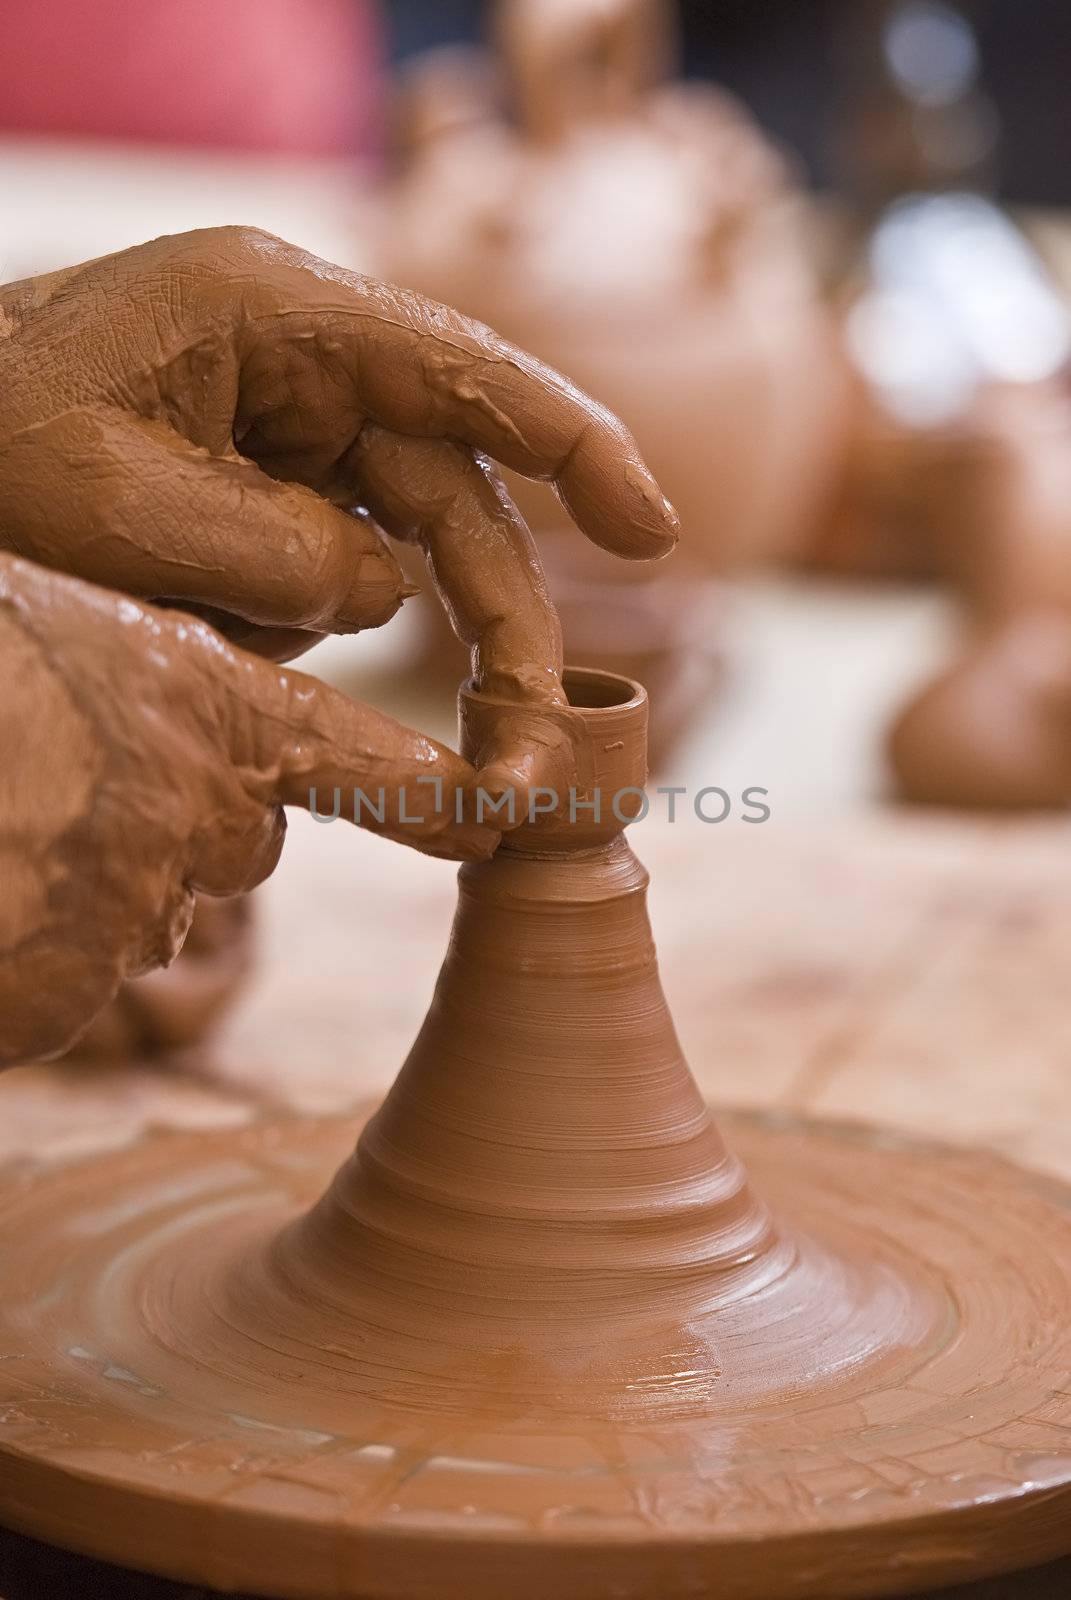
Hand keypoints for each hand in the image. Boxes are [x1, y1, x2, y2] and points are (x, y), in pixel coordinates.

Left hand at [0, 226, 676, 705]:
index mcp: (272, 315)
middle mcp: (298, 359)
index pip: (461, 374)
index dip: (572, 448)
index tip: (652, 528)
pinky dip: (311, 617)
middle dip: (501, 607)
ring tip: (378, 691)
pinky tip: (234, 625)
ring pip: (398, 537)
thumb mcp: (120, 513)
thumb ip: (283, 553)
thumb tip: (384, 591)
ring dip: (402, 623)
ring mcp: (280, 421)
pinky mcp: (257, 480)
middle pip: (448, 486)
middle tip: (532, 728)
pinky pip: (329, 562)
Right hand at [0, 554, 495, 1065]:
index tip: (507, 816)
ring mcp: (141, 909)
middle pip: (232, 844)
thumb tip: (166, 755)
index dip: (436, 795)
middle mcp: (203, 812)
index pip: (363, 759)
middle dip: (166, 828)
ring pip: (143, 915)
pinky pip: (72, 985)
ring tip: (0, 834)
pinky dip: (26, 957)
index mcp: (207, 703)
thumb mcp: (60, 631)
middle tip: (57, 788)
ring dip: (80, 892)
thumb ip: (142, 689)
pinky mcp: (72, 991)